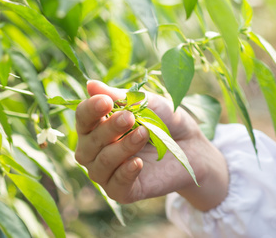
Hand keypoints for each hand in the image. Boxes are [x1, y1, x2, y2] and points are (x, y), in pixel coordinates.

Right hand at [74, 79, 228, 209]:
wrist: (193, 146)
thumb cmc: (166, 121)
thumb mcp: (147, 103)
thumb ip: (120, 96)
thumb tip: (90, 85)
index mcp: (98, 126)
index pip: (83, 118)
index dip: (90, 110)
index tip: (106, 101)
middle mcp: (96, 151)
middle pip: (89, 142)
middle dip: (108, 129)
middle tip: (129, 117)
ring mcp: (108, 172)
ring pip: (101, 164)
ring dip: (121, 148)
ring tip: (143, 134)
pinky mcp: (123, 191)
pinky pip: (115, 186)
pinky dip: (125, 173)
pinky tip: (138, 162)